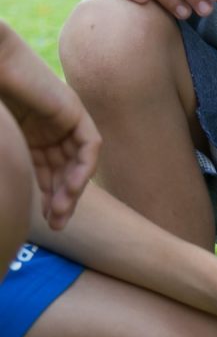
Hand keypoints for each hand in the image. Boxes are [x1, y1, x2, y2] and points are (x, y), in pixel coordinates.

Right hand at [0, 31, 99, 229]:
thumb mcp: (2, 138)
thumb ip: (9, 157)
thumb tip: (5, 190)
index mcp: (28, 131)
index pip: (44, 169)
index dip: (46, 195)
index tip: (44, 221)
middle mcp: (49, 126)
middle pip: (63, 170)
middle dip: (61, 199)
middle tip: (57, 226)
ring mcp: (63, 118)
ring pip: (76, 162)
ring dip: (72, 190)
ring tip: (62, 214)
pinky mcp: (74, 111)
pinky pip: (89, 146)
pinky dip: (82, 168)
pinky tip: (71, 189)